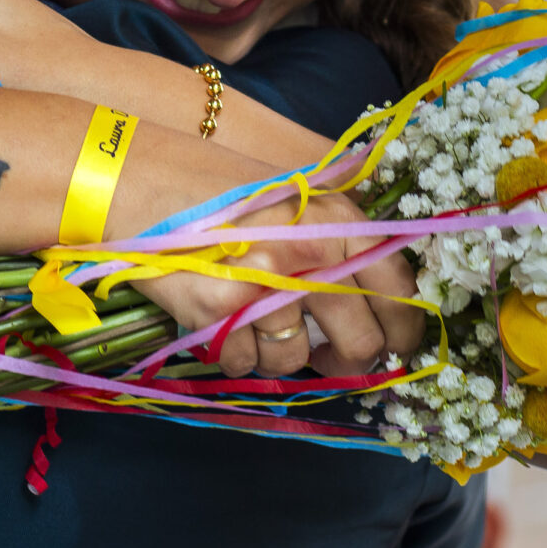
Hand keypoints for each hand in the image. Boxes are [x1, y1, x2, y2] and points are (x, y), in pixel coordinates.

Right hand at [131, 191, 423, 377]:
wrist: (143, 183)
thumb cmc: (223, 195)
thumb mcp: (295, 198)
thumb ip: (339, 241)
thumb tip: (380, 309)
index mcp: (336, 219)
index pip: (398, 289)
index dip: (403, 331)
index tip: (395, 348)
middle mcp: (307, 252)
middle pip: (359, 342)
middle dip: (348, 361)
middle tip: (328, 356)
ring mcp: (263, 286)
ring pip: (295, 361)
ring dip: (278, 353)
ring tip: (253, 319)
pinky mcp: (219, 315)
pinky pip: (245, 364)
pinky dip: (233, 353)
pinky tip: (219, 318)